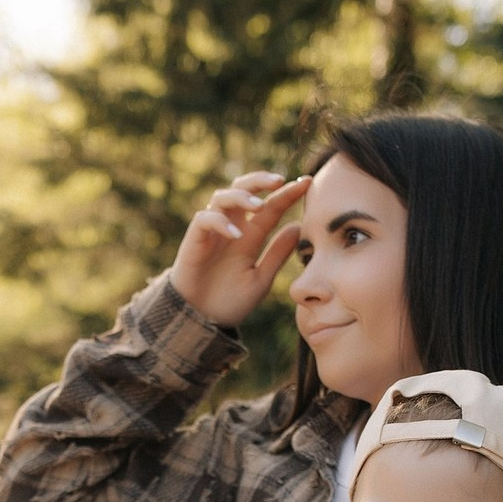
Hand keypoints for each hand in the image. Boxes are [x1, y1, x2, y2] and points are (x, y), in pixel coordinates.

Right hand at [170, 172, 310, 327]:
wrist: (202, 321)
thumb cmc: (230, 301)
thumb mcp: (260, 279)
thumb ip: (277, 254)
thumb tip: (299, 227)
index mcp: (250, 235)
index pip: (271, 207)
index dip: (288, 194)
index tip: (307, 183)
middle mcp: (231, 227)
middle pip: (243, 188)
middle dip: (260, 180)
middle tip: (279, 180)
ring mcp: (212, 231)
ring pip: (223, 196)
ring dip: (242, 197)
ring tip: (259, 207)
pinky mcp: (195, 239)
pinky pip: (205, 219)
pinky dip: (220, 222)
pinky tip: (236, 235)